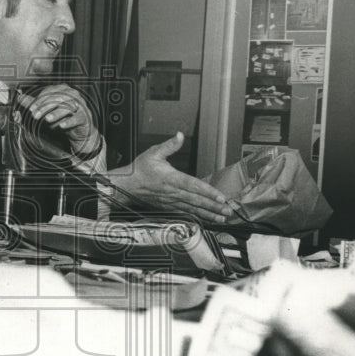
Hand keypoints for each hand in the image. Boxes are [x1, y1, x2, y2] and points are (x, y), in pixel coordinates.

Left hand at [20, 85, 101, 158]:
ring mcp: (80, 105)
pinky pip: (77, 118)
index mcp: (63, 89)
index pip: (50, 92)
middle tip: (35, 116)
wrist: (78, 130)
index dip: (39, 100)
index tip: (31, 109)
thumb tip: (20, 98)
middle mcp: (73, 95)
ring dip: (56, 113)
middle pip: (57, 99)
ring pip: (67, 107)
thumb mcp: (47, 110)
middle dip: (44, 108)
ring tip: (47, 120)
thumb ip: (35, 104)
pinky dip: (69, 122)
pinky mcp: (85, 116)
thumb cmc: (62, 117)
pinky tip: (61, 126)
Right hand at [109, 132, 230, 225]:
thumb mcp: (154, 152)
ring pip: (192, 209)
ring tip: (221, 218)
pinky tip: (205, 220)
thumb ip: (169, 145)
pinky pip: (184, 213)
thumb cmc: (140, 169)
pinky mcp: (168, 207)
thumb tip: (179, 135)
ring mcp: (170, 201)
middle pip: (197, 200)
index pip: (194, 185)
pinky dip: (196, 217)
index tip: (220, 197)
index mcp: (171, 178)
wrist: (126, 185)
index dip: (208, 192)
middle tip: (228, 211)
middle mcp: (172, 192)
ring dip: (208, 214)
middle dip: (214, 206)